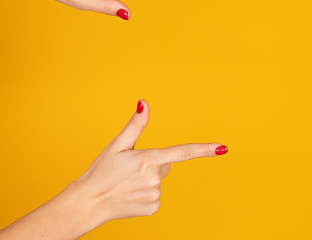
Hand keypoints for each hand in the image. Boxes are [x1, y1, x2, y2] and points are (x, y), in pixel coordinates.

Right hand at [68, 99, 227, 228]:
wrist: (89, 202)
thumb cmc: (101, 172)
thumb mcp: (117, 145)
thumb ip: (135, 125)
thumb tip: (144, 103)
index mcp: (148, 160)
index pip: (182, 152)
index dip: (204, 149)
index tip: (223, 148)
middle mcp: (155, 179)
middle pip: (165, 164)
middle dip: (152, 163)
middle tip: (131, 169)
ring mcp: (156, 195)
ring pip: (160, 180)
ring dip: (148, 179)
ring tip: (128, 182)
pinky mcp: (154, 207)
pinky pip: (156, 195)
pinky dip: (146, 193)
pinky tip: (131, 194)